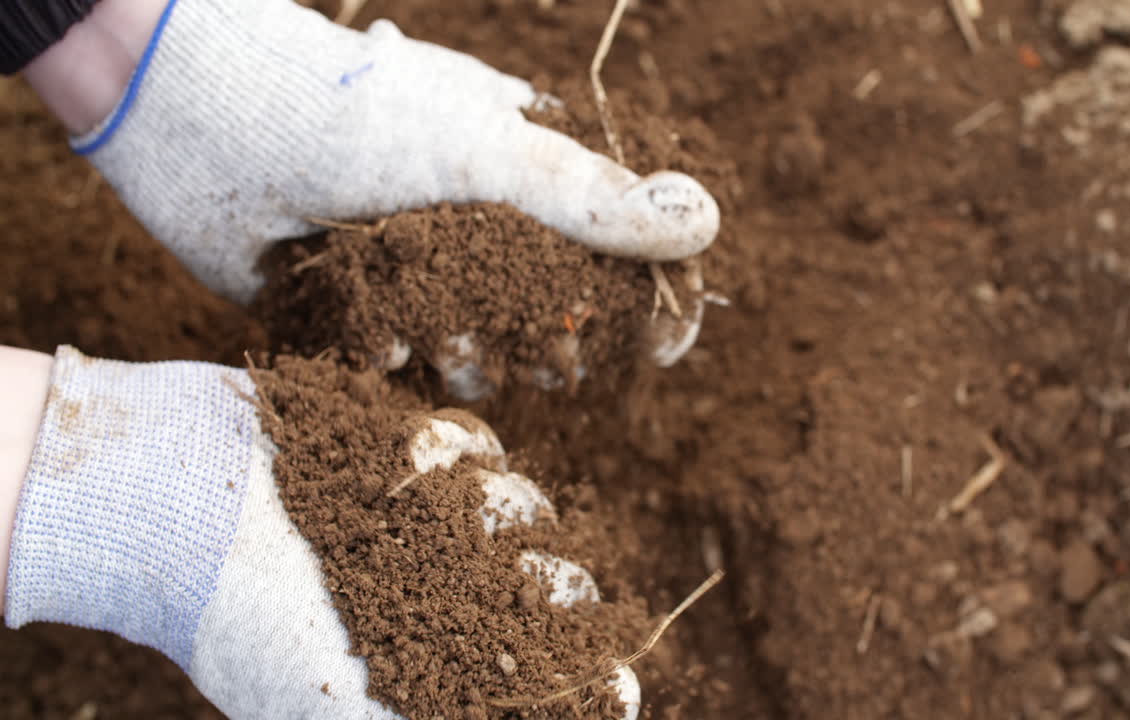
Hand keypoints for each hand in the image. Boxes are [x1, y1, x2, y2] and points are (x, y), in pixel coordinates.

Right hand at [0, 346, 638, 719]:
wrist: (163, 502)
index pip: (545, 676)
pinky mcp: (406, 446)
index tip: (617, 684)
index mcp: (430, 658)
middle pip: (557, 588)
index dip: (591, 681)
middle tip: (519, 587)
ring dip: (498, 512)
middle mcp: (439, 588)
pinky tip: (405, 464)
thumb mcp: (340, 707)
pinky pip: (475, 442)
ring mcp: (429, 515)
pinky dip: (453, 452)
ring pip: (527, 507)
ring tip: (427, 520)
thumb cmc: (244, 616)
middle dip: (550, 590)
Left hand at [27, 0, 718, 395]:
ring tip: (433, 326)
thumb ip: (589, 195)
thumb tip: (706, 223)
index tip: (661, 349)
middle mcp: (480, 222)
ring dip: (469, 352)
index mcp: (525, 170)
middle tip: (541, 350)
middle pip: (555, 311)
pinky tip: (371, 322)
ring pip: (483, 349)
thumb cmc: (350, 115)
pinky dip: (398, 354)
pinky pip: (406, 361)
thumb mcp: (482, 151)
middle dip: (549, 338)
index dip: (647, 298)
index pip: (615, 241)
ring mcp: (421, 265)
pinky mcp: (362, 303)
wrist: (199, 121)